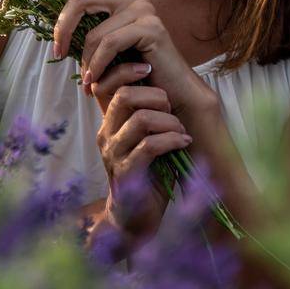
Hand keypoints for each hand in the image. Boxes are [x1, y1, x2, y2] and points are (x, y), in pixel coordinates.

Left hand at [41, 0, 218, 119]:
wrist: (171, 93)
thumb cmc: (135, 71)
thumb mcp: (106, 44)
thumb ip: (89, 27)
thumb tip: (58, 22)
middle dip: (62, 27)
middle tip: (58, 52)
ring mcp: (143, 8)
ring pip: (93, 31)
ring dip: (86, 62)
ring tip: (88, 82)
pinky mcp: (151, 27)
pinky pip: (109, 44)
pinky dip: (98, 67)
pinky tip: (96, 83)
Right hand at [91, 62, 190, 238]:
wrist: (135, 219)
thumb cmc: (147, 174)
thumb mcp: (145, 138)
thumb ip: (148, 114)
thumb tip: (167, 82)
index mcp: (109, 122)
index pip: (106, 83)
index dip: (126, 70)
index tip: (151, 69)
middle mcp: (106, 134)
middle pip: (124, 95)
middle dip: (156, 95)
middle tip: (172, 107)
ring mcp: (113, 154)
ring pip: (140, 119)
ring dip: (169, 121)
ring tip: (181, 130)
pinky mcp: (126, 173)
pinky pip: (149, 146)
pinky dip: (172, 140)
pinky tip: (183, 142)